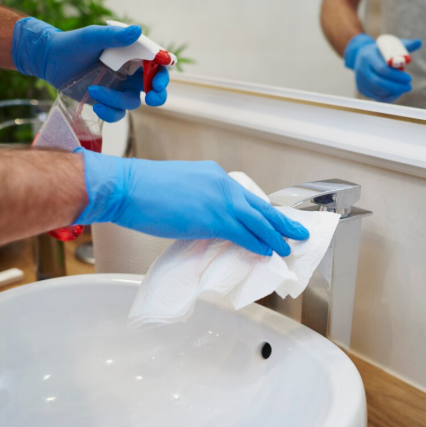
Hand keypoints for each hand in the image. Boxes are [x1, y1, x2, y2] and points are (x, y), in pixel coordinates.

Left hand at [11, 18, 167, 121]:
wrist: (50, 60)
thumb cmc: (72, 44)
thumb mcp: (92, 37)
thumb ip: (114, 37)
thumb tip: (137, 31)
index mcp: (132, 55)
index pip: (156, 65)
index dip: (162, 73)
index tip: (158, 80)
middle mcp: (130, 73)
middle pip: (153, 88)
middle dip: (157, 94)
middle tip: (152, 97)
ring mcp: (119, 89)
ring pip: (132, 102)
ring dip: (117, 100)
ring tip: (95, 92)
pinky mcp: (107, 102)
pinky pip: (117, 113)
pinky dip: (110, 111)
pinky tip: (96, 104)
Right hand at [74, 149, 308, 256]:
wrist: (128, 187)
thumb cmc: (142, 189)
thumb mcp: (179, 187)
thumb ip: (198, 200)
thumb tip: (205, 219)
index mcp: (213, 175)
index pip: (244, 196)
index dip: (260, 211)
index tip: (272, 219)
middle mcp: (222, 184)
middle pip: (258, 206)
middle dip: (280, 221)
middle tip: (297, 231)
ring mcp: (220, 201)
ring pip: (257, 220)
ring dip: (275, 235)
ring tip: (289, 246)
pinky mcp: (214, 219)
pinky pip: (244, 233)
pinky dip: (258, 243)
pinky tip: (268, 251)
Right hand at [344, 34, 421, 102]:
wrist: (361, 55)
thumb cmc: (380, 50)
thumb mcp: (390, 45)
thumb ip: (404, 45)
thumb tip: (419, 42)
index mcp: (368, 56)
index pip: (382, 69)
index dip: (396, 76)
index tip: (409, 78)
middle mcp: (362, 69)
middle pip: (378, 82)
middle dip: (396, 87)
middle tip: (409, 86)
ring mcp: (360, 80)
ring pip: (377, 91)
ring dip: (393, 92)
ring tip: (404, 88)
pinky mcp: (361, 88)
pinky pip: (375, 96)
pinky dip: (387, 96)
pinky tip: (396, 92)